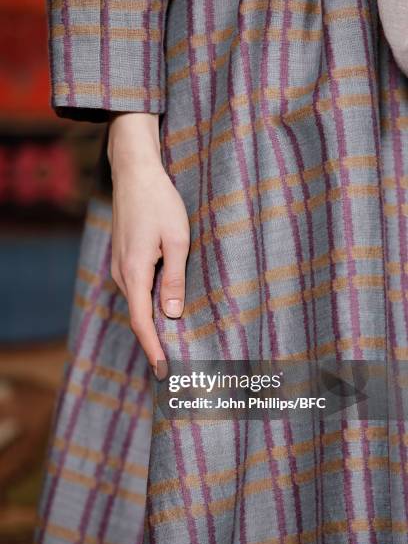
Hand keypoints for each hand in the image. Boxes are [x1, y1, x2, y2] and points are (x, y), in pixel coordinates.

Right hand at [108, 113, 189, 378]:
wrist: (135, 174)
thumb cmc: (160, 203)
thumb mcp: (177, 240)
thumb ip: (174, 278)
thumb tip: (172, 314)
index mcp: (135, 272)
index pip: (142, 321)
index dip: (153, 347)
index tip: (163, 370)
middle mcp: (122, 273)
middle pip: (138, 315)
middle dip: (154, 340)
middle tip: (173, 362)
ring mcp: (119, 265)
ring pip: (137, 302)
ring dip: (152, 322)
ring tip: (171, 340)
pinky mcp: (122, 258)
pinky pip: (135, 288)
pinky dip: (148, 303)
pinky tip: (162, 307)